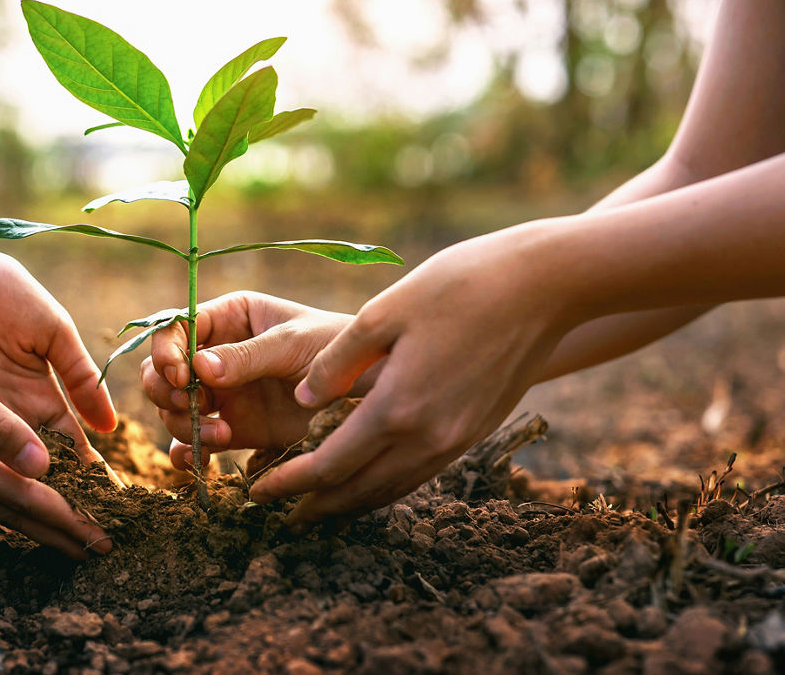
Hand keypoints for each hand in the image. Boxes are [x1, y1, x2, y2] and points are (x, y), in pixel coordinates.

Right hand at [0, 289, 109, 557]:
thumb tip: (41, 464)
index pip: (17, 494)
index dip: (63, 516)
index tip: (100, 538)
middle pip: (5, 509)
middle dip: (54, 529)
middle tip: (99, 549)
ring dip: (32, 516)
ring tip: (69, 533)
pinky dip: (8, 494)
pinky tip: (21, 495)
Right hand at [141, 291, 352, 470]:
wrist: (370, 391)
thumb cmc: (336, 348)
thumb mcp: (293, 344)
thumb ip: (247, 356)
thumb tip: (198, 368)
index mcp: (228, 317)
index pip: (176, 328)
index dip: (167, 351)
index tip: (181, 375)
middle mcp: (217, 354)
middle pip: (162, 370)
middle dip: (166, 390)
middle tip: (191, 405)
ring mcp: (223, 393)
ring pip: (173, 408)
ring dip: (184, 424)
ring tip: (220, 436)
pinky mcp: (234, 428)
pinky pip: (194, 442)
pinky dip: (188, 453)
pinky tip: (201, 460)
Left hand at [250, 221, 574, 525]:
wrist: (544, 286)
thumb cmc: (458, 285)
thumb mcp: (383, 312)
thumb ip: (337, 360)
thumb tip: (304, 399)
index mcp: (396, 408)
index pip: (330, 465)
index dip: (290, 484)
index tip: (257, 490)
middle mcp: (428, 436)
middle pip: (359, 491)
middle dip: (314, 507)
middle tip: (280, 516)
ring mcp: (457, 439)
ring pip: (393, 489)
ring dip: (351, 503)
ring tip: (318, 508)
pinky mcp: (476, 431)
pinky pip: (420, 474)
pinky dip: (386, 486)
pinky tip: (371, 478)